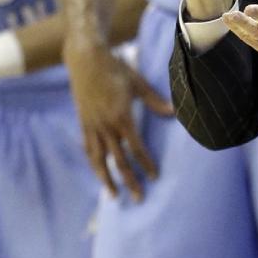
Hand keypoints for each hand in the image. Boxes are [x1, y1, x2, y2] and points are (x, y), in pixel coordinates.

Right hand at [64, 38, 171, 200]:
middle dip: (129, 181)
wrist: (86, 58)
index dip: (146, 164)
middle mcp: (105, 125)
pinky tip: (98, 171)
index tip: (154, 177)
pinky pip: (88, 147)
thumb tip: (174, 113)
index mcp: (121, 116)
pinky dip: (93, 161)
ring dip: (106, 179)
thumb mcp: (138, 83)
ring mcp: (92, 125)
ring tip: (113, 195)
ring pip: (99, 159)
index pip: (136, 148)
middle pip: (119, 160)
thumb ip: (155, 101)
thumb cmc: (115, 68)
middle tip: (138, 198)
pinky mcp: (83, 122)